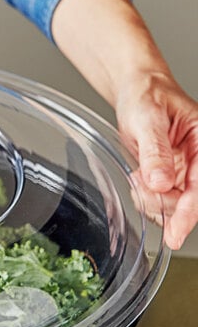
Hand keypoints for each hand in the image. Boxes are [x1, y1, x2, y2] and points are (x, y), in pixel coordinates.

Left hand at [116, 74, 197, 249]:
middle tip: (140, 189)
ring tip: (137, 176)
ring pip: (173, 204)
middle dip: (163, 204)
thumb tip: (160, 183)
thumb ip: (155, 152)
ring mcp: (184, 170)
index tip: (176, 233)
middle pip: (189, 200)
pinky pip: (161, 199)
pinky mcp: (170, 176)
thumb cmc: (147, 97)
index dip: (188, 211)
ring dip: (152, 201)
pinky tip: (138, 180)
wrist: (136, 93)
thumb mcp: (148, 121)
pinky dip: (146, 197)